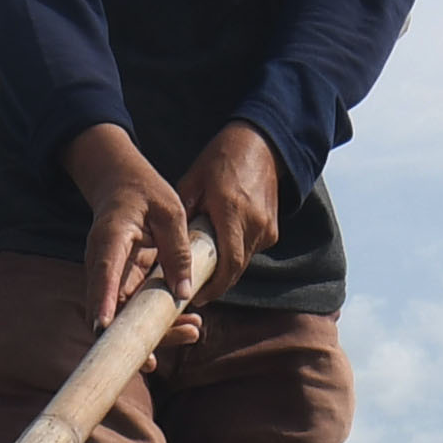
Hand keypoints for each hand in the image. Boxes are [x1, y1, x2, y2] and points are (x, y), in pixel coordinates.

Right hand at [65, 124, 200, 333]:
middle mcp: (102, 265)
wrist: (121, 186)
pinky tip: (186, 325)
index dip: (103, 301)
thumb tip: (184, 293)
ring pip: (123, 319)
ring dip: (155, 333)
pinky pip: (134, 312)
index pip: (104, 273)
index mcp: (110, 239)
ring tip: (193, 331)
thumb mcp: (169, 212)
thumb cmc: (144, 192)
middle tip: (187, 333)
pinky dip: (156, 323)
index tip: (104, 326)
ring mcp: (110, 280)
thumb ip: (177, 250)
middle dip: (142, 333)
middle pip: (112, 310)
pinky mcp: (121, 286)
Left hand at [184, 122, 287, 300]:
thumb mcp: (192, 182)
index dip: (214, 286)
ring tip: (205, 263)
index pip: (228, 263)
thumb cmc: (221, 160)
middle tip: (195, 289)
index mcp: (231, 210)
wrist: (260, 146)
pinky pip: (251, 251)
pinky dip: (235, 252)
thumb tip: (169, 249)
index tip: (196, 295)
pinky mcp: (273, 230)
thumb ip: (183, 217)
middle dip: (216, 282)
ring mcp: (267, 228)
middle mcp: (254, 223)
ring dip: (225, 266)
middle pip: (236, 268)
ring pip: (243, 262)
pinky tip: (222, 241)